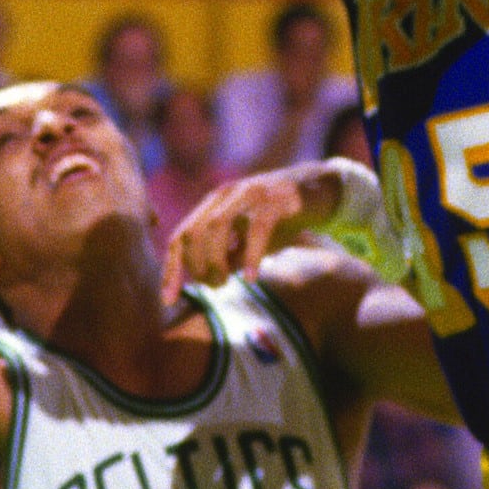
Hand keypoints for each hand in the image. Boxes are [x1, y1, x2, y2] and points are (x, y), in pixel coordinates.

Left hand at [161, 167, 333, 303]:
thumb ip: (228, 255)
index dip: (171, 270)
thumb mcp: (248, 239)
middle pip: (192, 232)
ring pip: (217, 226)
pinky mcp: (276, 199)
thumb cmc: (280, 218)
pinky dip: (250, 256)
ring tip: (226, 282)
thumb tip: (208, 282)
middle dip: (196, 266)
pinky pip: (257, 229)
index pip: (179, 236)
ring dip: (215, 260)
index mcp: (213, 204)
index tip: (169, 300)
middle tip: (214, 286)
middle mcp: (226, 195)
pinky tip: (251, 278)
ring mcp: (250, 194)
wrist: (319, 188)